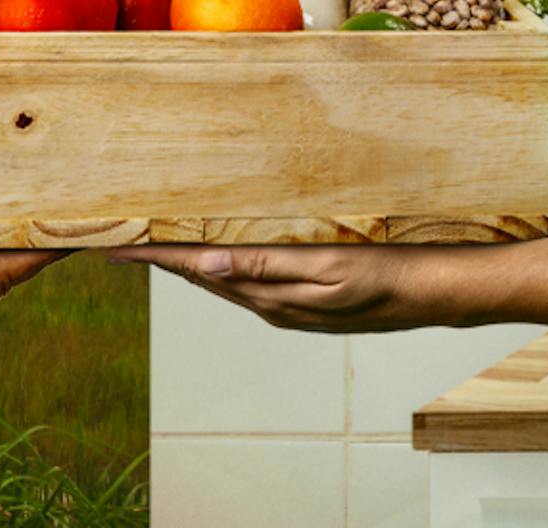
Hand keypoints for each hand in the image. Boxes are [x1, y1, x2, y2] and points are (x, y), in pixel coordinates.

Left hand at [106, 243, 449, 334]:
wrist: (430, 293)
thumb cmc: (385, 275)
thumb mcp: (324, 267)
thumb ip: (264, 266)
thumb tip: (205, 264)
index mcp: (270, 295)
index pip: (198, 271)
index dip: (156, 258)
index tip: (116, 248)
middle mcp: (271, 303)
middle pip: (202, 279)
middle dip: (163, 262)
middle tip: (126, 243)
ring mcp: (287, 305)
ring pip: (223, 281)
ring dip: (190, 265)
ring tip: (160, 247)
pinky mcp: (303, 300)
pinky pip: (249, 281)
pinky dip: (223, 267)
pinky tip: (220, 256)